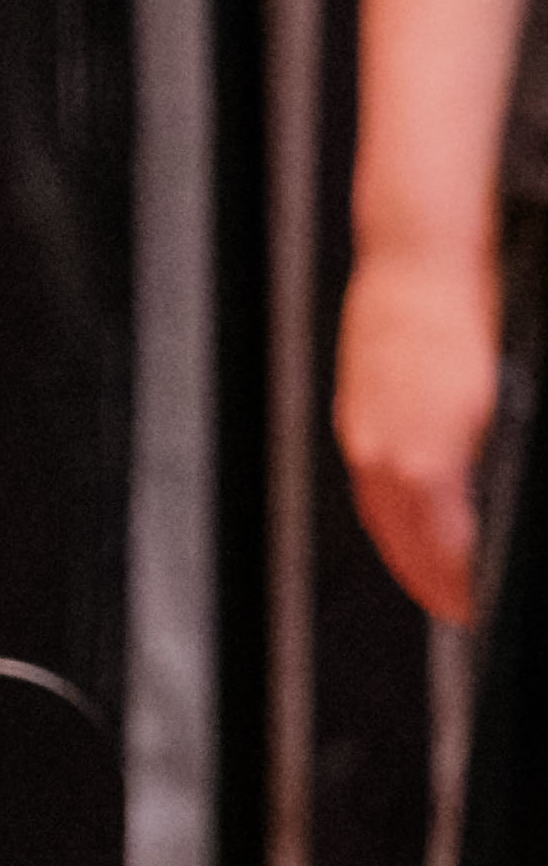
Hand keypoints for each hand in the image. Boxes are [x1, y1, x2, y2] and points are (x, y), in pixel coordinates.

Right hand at [344, 238, 506, 627]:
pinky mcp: (356, 405)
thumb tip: (486, 523)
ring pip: (380, 512)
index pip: (443, 555)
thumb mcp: (508, 405)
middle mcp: (383, 452)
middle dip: (431, 583)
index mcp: (425, 461)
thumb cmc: (474, 318)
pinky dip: (390, 509)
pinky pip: (369, 478)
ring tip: (437, 573)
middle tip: (460, 609)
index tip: (478, 610)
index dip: (463, 592)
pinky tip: (412, 508)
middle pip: (402, 543)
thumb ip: (486, 476)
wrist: (421, 256)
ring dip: (406, 550)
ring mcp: (363, 427)